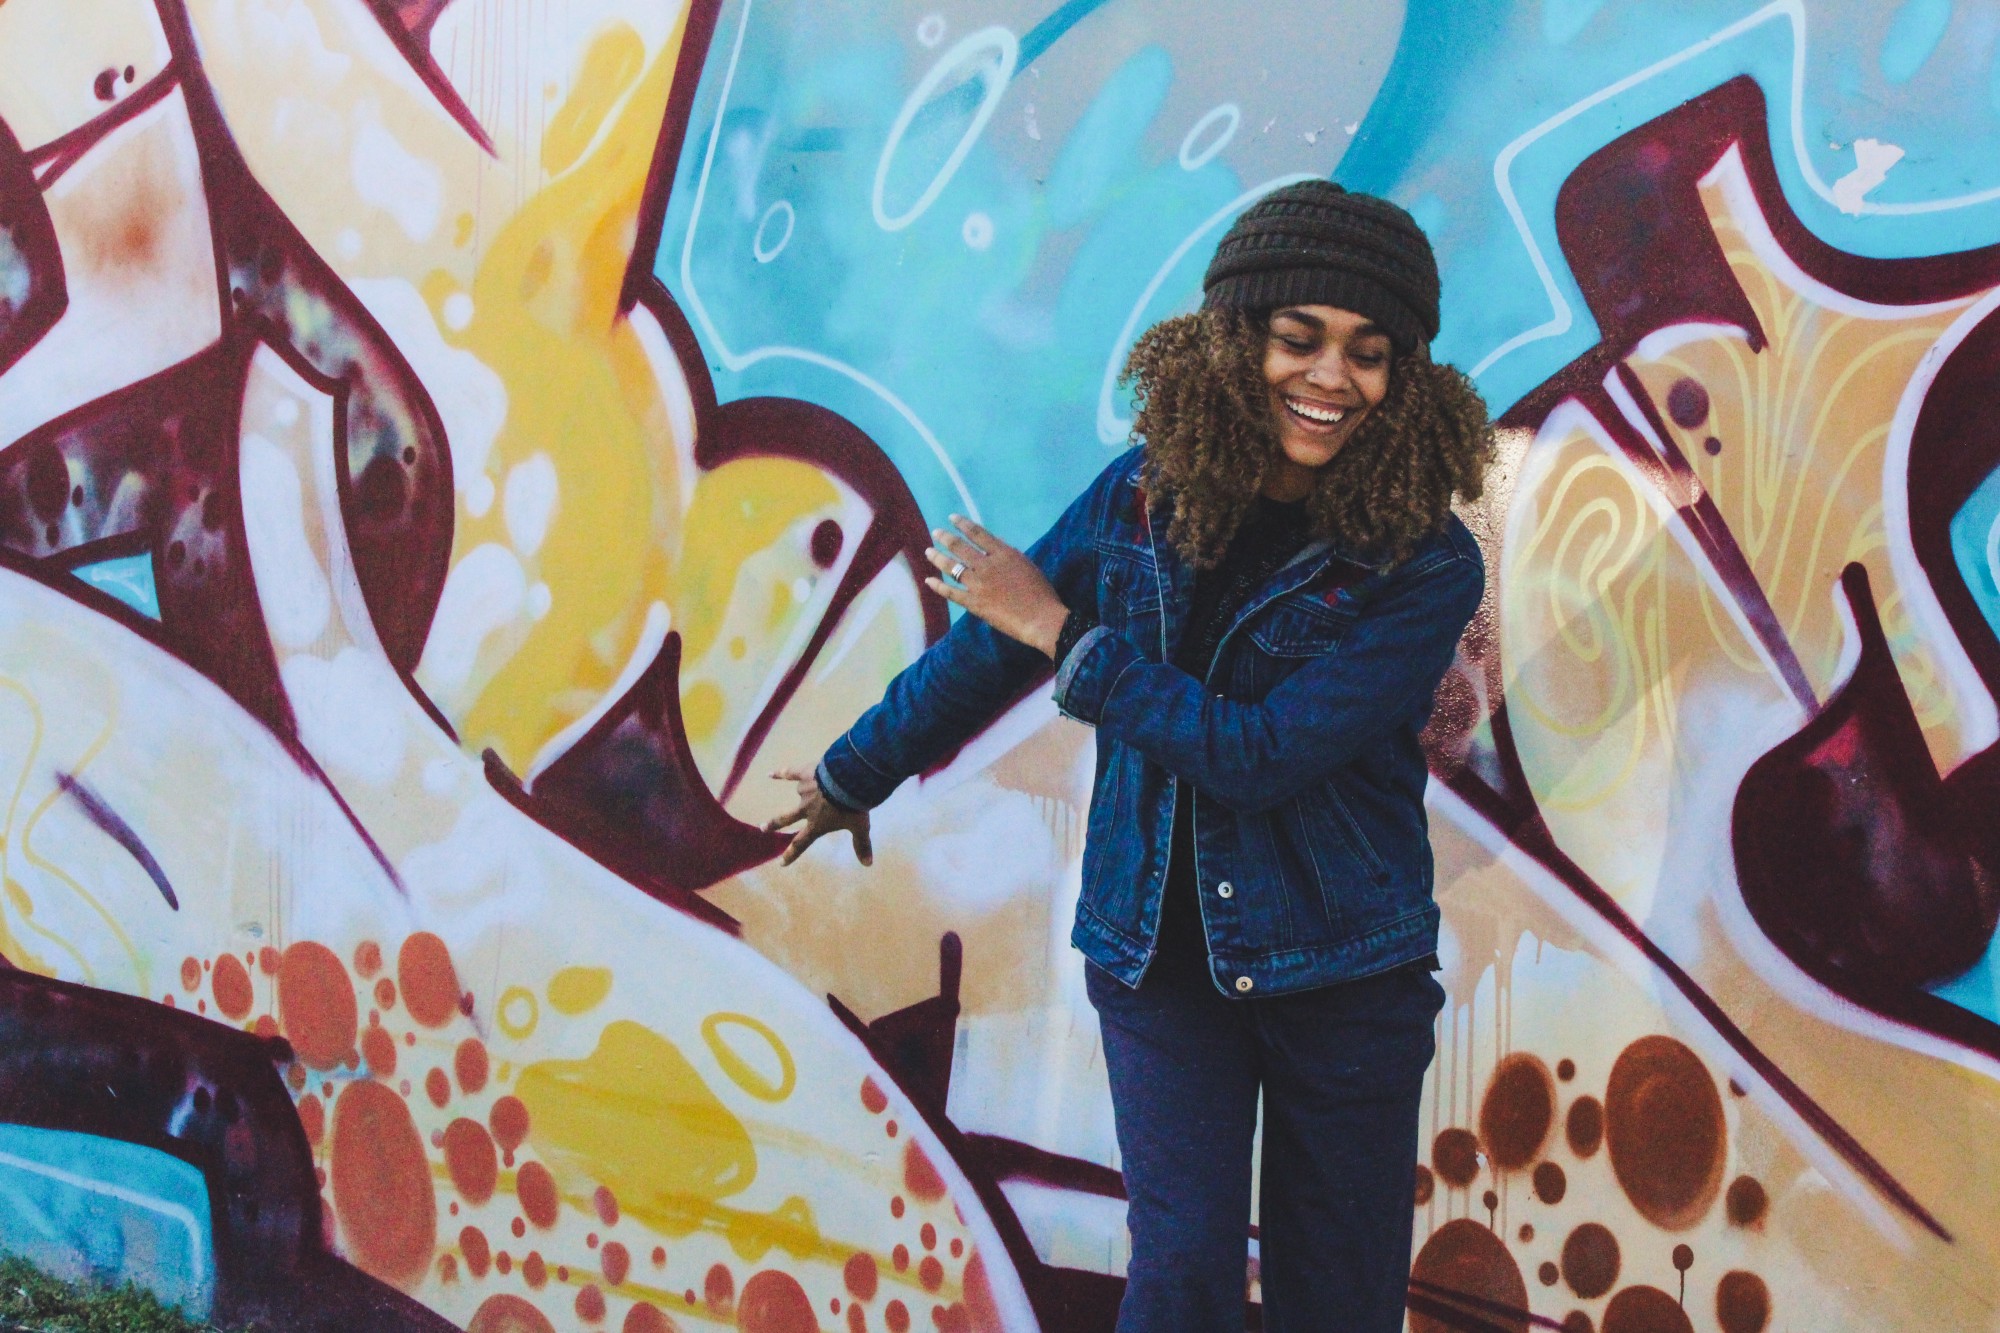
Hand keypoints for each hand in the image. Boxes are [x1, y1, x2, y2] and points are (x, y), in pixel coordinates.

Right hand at [765, 768, 873, 865]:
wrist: (851, 780)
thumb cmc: (854, 806)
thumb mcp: (860, 827)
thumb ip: (861, 844)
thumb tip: (868, 864)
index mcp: (817, 824)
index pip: (801, 843)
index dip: (791, 854)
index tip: (781, 862)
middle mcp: (806, 809)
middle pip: (785, 819)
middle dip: (773, 824)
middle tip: (762, 828)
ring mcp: (804, 791)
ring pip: (799, 793)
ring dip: (802, 792)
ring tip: (807, 787)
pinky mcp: (805, 773)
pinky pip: (790, 773)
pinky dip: (780, 773)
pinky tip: (771, 774)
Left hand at [925, 515, 1069, 657]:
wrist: (1040, 618)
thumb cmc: (1040, 592)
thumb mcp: (1026, 565)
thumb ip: (1007, 557)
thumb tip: (992, 551)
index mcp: (1003, 553)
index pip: (978, 533)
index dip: (962, 524)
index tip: (951, 518)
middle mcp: (986, 565)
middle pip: (960, 547)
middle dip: (945, 538)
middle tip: (936, 533)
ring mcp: (978, 584)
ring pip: (951, 567)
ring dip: (938, 557)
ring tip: (929, 551)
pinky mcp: (973, 603)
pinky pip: (951, 593)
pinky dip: (938, 586)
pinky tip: (929, 581)